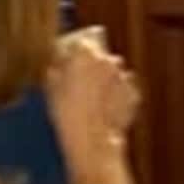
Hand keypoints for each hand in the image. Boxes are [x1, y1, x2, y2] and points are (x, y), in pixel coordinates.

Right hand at [51, 26, 139, 183]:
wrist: (91, 141)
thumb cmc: (67, 114)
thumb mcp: (51, 86)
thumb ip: (56, 67)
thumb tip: (58, 61)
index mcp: (86, 53)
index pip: (82, 41)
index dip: (76, 52)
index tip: (70, 61)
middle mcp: (108, 60)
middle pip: (100, 56)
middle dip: (92, 66)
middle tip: (80, 83)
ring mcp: (124, 77)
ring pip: (113, 72)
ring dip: (105, 80)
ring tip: (93, 100)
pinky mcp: (133, 94)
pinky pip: (123, 89)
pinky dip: (116, 95)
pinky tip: (104, 109)